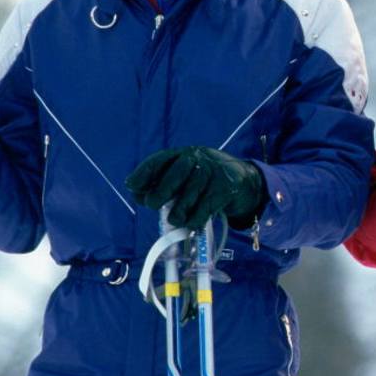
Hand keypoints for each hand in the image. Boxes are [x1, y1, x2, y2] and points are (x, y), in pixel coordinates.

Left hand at [125, 146, 267, 229]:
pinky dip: (194, 220)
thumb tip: (139, 195)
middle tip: (152, 205)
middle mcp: (198, 158)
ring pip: (188, 196)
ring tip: (175, 219)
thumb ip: (162, 182)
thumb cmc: (205, 181)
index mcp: (183, 153)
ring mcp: (213, 172)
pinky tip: (193, 222)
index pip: (159, 160)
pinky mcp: (225, 188)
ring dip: (177, 212)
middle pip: (173, 176)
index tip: (132, 186)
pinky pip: (203, 209)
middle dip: (159, 193)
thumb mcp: (185, 175)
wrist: (243, 181)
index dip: (143, 173)